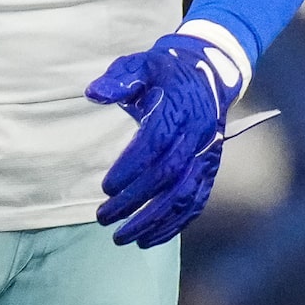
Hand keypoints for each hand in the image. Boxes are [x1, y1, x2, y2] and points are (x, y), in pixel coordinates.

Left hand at [87, 27, 249, 247]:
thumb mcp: (142, 64)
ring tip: (122, 238)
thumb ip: (120, 78)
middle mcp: (197, 135)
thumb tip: (95, 93)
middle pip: (168, 175)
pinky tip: (150, 240)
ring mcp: (206, 154)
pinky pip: (197, 201)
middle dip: (135, 201)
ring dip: (154, 221)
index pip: (156, 144)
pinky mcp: (210, 168)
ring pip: (183, 194)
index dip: (132, 168)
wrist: (209, 73)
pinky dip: (176, 224)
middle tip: (103, 218)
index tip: (106, 187)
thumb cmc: (166, 72)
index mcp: (180, 109)